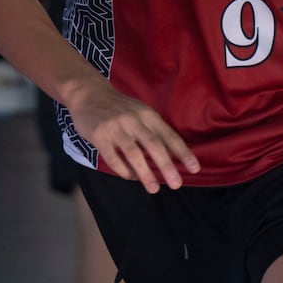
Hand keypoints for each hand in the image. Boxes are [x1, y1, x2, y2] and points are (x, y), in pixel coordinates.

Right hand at [64, 80, 198, 192]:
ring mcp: (115, 128)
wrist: (88, 93)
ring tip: (153, 189)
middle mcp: (134, 120)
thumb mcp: (140, 112)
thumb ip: (154, 130)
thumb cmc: (119, 108)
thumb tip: (172, 156)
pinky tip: (130, 178)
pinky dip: (123, 170)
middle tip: (176, 184)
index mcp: (148, 115)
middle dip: (166, 166)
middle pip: (153, 145)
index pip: (169, 136)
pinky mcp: (99, 136)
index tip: (194, 169)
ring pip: (133, 154)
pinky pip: (113, 158)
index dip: (183, 153)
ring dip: (145, 173)